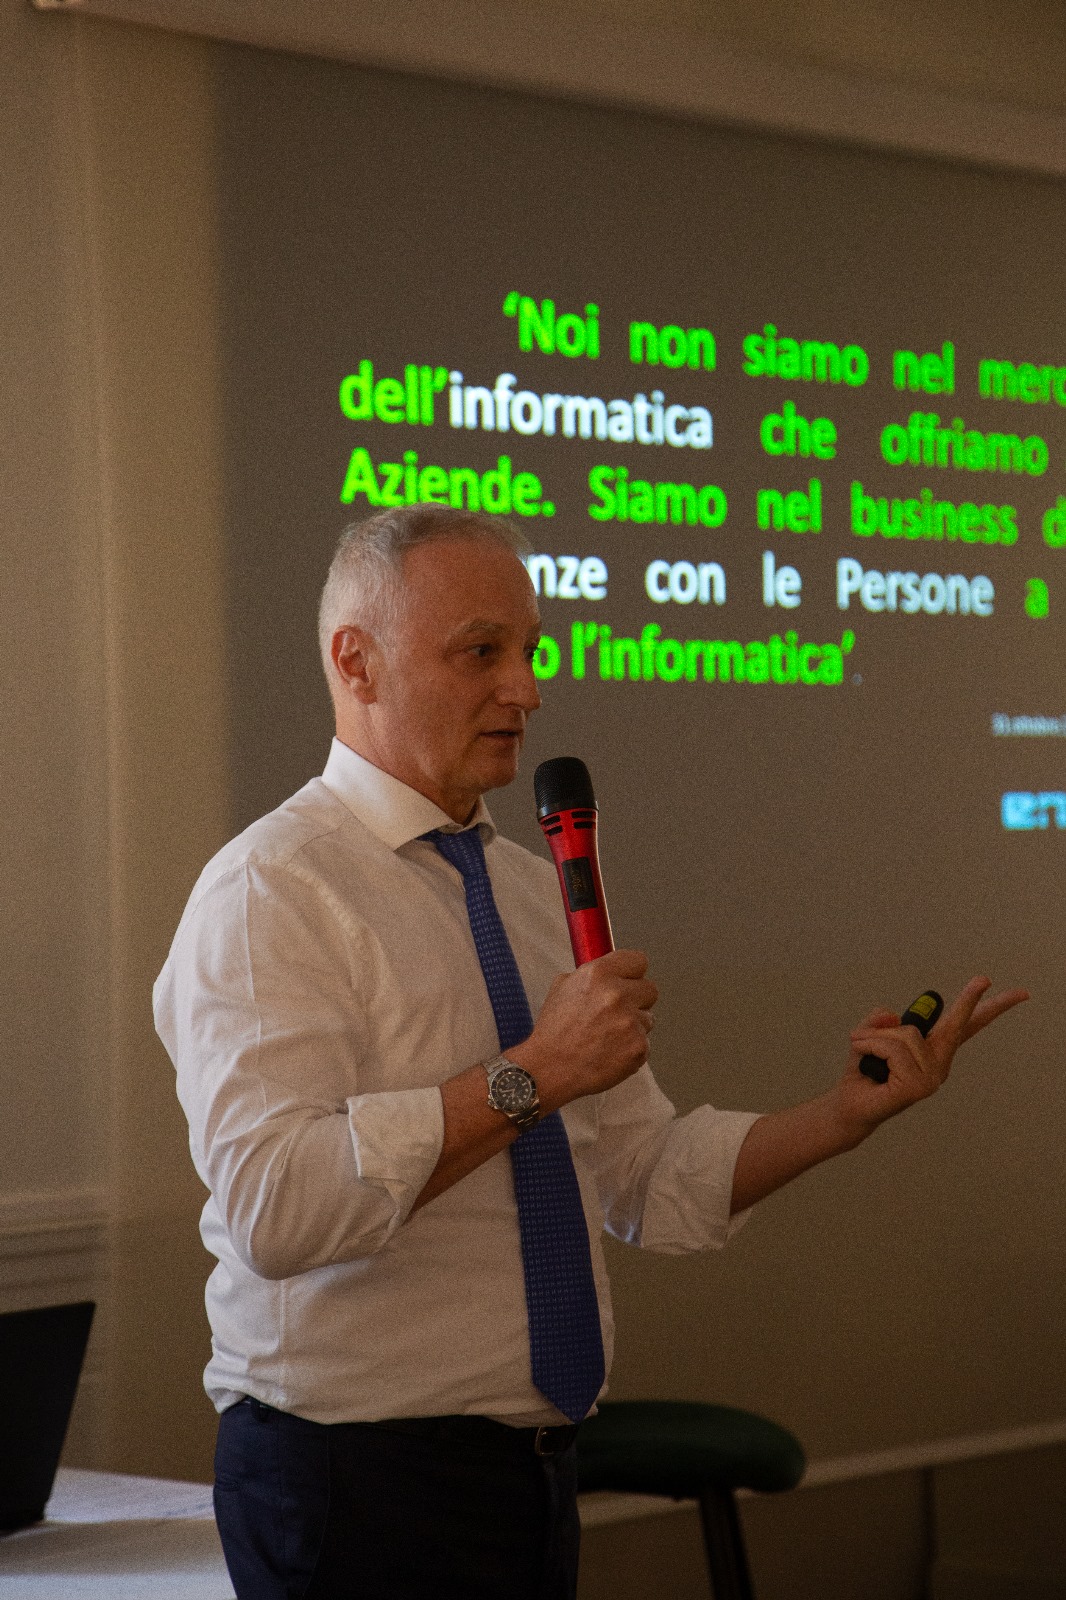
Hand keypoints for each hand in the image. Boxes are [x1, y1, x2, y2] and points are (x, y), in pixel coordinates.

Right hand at [509, 949, 657, 1105]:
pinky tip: (610, 1053)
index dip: (633, 973)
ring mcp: (630, 1022)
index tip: (629, 981)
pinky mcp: (638, 1047)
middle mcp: (617, 994)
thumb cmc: (554, 1031)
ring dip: (633, 1027)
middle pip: (650, 989)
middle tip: (616, 1014)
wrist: (549, 1069)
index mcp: (598, 974)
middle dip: (637, 1001)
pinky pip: (645, 1043)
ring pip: (648, 1019)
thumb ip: (591, 975)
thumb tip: (611, 971)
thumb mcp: (562, 988)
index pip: (638, 961)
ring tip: (607, 1037)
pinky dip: (631, 1049)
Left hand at [835, 976, 1029, 1140]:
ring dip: (875, 1037)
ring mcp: (932, 1077)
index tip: (1020, 994)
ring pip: (906, 1034)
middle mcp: (939, 1063)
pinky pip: (892, 1049)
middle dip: (970, 999)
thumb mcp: (868, 1034)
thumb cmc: (863, 1070)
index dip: (987, 1007)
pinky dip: (870, 1047)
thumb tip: (893, 1016)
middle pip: (958, 1025)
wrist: (849, 1104)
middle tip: (985, 978)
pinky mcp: (918, 1087)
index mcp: (934, 1049)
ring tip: (865, 1051)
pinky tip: (867, 1063)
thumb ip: (881, 1020)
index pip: (965, 1026)